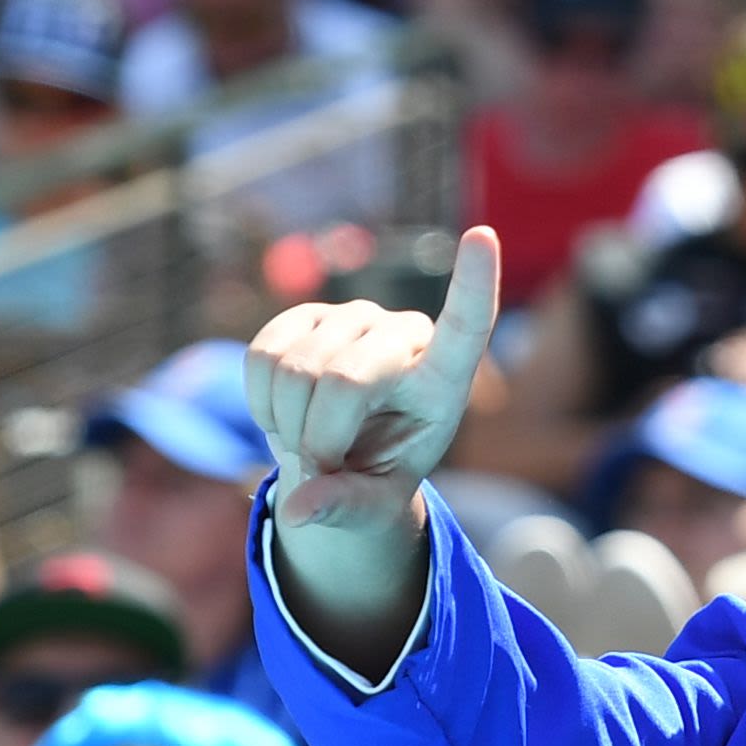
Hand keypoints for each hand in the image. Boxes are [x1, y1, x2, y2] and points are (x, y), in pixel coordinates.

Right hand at [248, 226, 500, 535]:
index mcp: (446, 380)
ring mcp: (353, 319)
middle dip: (318, 439)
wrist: (341, 459)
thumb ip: (346, 508)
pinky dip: (261, 401)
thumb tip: (300, 511)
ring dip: (286, 424)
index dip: (473, 281)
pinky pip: (261, 357)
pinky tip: (286, 415)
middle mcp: (405, 336)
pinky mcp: (305, 316)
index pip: (468, 325)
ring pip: (293, 370)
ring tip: (311, 441)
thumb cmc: (376, 476)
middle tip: (323, 466)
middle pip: (342, 380)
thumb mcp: (374, 506)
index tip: (484, 235)